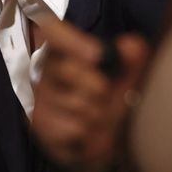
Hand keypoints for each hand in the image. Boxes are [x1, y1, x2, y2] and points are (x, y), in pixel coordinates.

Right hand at [31, 19, 148, 171]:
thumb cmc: (106, 102)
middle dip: (99, 88)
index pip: (52, 29)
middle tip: (105, 95)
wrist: (90, 142)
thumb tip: (132, 45)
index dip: (71, 39)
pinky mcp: (38, 122)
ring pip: (77, 103)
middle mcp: (45, 68)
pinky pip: (73, 128)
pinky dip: (88, 134)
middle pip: (72, 70)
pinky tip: (87, 131)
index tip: (97, 54)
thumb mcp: (123, 78)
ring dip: (98, 115)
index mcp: (64, 48)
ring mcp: (40, 96)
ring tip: (98, 116)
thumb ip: (131, 60)